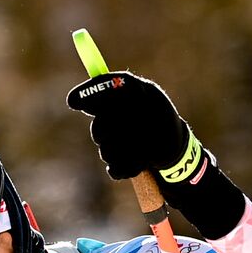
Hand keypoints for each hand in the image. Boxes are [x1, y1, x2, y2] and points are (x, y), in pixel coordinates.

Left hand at [66, 71, 244, 239]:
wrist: (180, 155)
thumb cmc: (150, 126)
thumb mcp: (136, 105)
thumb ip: (110, 100)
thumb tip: (77, 100)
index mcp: (146, 92)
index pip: (113, 85)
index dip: (90, 93)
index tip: (71, 102)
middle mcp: (151, 108)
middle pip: (105, 120)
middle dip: (101, 131)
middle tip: (102, 136)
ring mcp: (152, 134)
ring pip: (109, 145)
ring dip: (109, 151)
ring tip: (123, 150)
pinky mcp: (152, 158)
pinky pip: (118, 165)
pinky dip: (118, 168)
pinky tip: (127, 164)